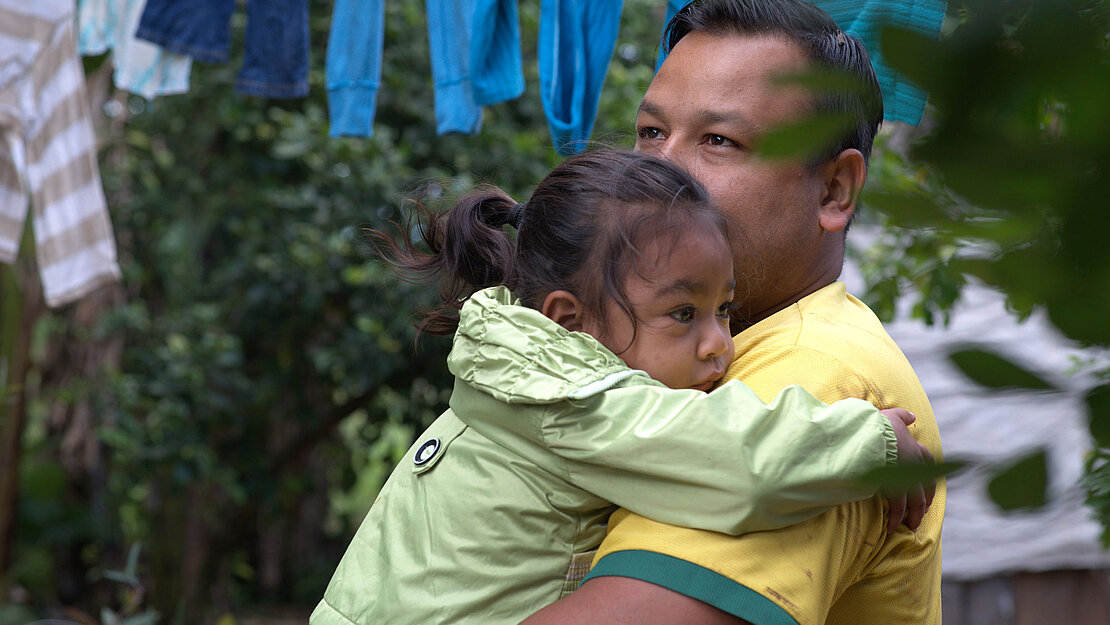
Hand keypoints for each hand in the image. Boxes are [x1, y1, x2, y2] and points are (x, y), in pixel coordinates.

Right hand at [880, 408, 935, 533]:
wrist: (867, 432)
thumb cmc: (875, 423)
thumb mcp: (891, 415)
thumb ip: (902, 416)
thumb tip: (912, 416)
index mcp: (913, 446)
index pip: (928, 462)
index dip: (928, 476)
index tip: (926, 488)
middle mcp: (915, 462)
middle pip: (926, 486)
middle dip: (924, 501)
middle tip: (920, 513)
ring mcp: (906, 475)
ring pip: (916, 500)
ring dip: (913, 515)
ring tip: (909, 526)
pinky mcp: (895, 485)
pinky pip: (898, 506)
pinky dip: (896, 518)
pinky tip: (891, 527)